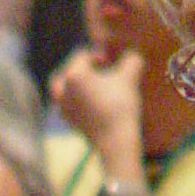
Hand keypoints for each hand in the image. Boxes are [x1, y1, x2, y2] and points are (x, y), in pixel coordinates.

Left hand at [49, 47, 145, 171]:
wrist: (115, 141)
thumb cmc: (120, 105)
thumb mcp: (130, 77)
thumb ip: (131, 60)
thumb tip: (132, 56)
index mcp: (73, 74)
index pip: (82, 55)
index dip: (97, 54)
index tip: (110, 61)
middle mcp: (62, 89)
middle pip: (68, 70)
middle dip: (83, 69)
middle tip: (99, 72)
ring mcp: (63, 106)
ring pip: (63, 88)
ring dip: (75, 84)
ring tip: (92, 86)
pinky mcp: (68, 121)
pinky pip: (67, 103)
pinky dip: (75, 99)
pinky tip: (91, 102)